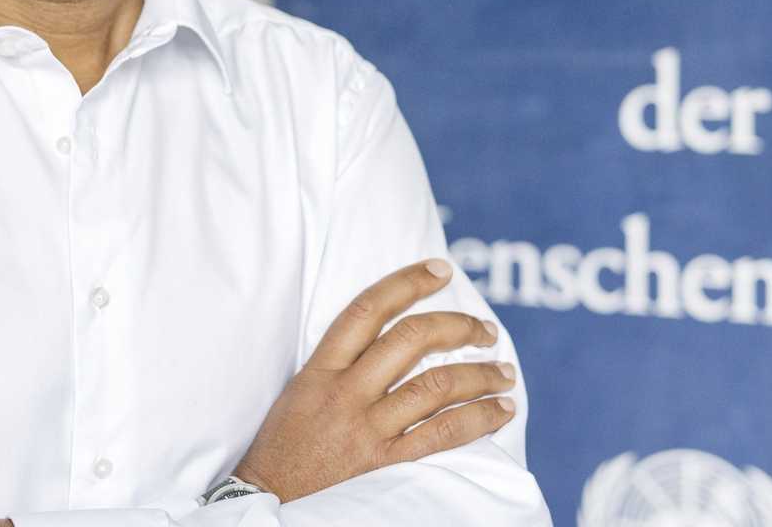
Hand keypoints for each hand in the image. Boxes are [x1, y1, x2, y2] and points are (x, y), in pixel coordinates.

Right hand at [231, 258, 517, 502]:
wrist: (267, 500)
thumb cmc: (285, 447)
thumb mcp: (301, 392)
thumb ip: (340, 364)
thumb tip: (391, 336)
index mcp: (321, 369)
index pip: (368, 309)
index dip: (407, 282)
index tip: (441, 270)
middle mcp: (346, 393)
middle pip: (410, 340)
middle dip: (457, 327)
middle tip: (485, 330)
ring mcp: (366, 429)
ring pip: (435, 385)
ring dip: (479, 375)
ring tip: (504, 372)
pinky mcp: (384, 465)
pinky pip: (441, 435)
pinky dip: (478, 419)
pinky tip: (500, 411)